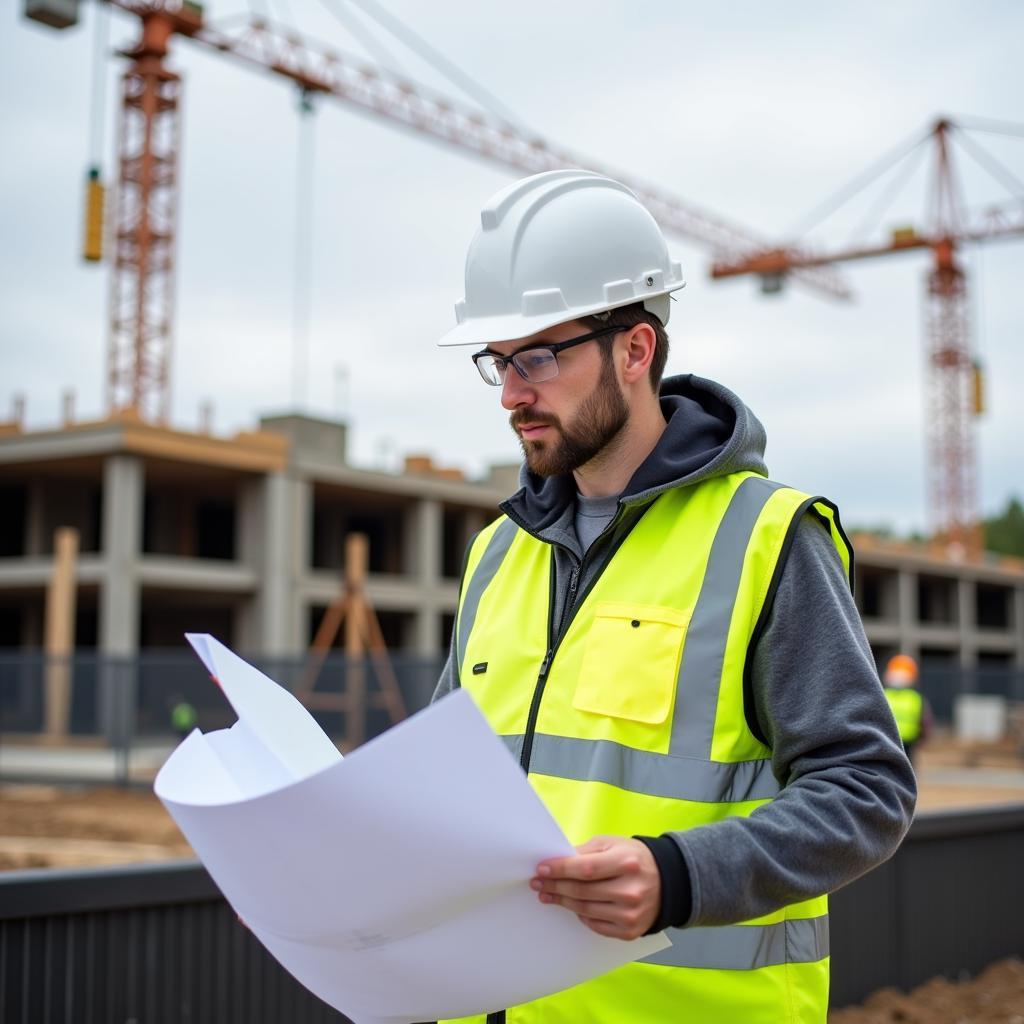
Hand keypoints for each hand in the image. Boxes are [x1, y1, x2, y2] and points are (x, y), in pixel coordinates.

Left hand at [530, 835, 660, 939]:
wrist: (667, 881)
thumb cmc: (634, 858)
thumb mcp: (612, 844)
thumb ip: (585, 852)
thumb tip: (557, 861)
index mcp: (626, 863)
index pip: (585, 869)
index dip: (560, 870)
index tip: (541, 869)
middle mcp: (630, 891)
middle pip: (582, 892)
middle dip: (555, 886)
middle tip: (538, 883)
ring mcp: (631, 914)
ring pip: (585, 910)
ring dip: (563, 901)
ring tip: (548, 895)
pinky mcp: (630, 931)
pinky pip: (596, 925)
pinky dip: (581, 915)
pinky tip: (571, 906)